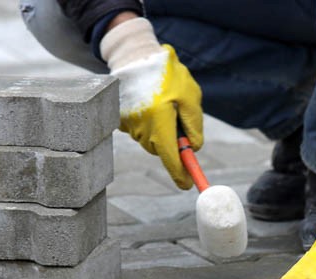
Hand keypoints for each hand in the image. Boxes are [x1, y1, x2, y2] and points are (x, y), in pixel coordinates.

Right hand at [101, 17, 202, 189]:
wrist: (134, 56)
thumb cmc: (167, 74)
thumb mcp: (189, 95)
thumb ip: (193, 124)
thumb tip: (194, 148)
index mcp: (160, 122)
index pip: (172, 158)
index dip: (180, 173)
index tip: (187, 184)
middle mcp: (142, 128)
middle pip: (162, 150)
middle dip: (172, 142)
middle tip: (177, 119)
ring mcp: (129, 126)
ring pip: (152, 141)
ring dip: (161, 130)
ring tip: (162, 103)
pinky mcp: (121, 121)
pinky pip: (141, 131)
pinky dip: (148, 123)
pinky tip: (149, 104)